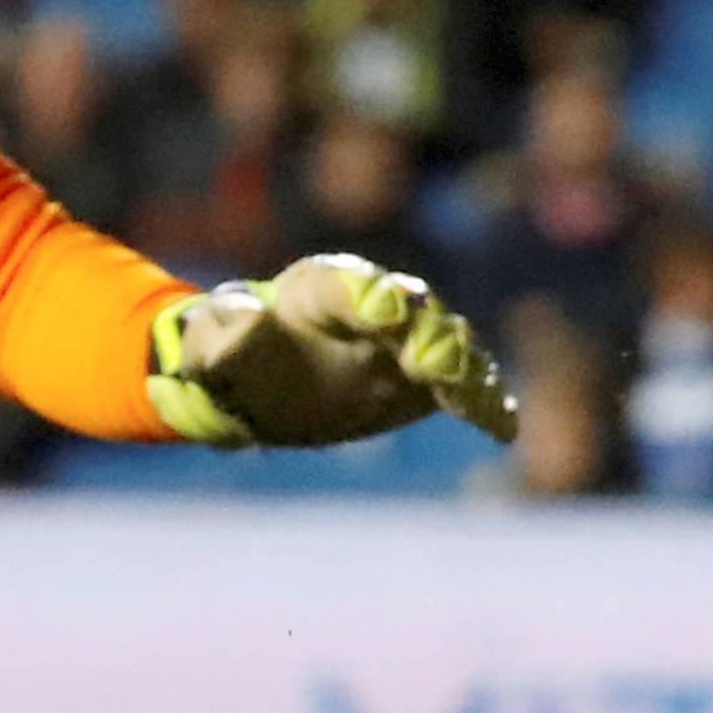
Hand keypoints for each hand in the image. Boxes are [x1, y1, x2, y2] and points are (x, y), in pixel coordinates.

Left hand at [148, 254, 520, 449]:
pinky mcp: (426, 380)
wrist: (260, 386)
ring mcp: (406, 341)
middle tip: (431, 362)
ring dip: (461, 367)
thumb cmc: (231, 356)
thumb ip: (220, 331)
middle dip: (425, 331)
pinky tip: (503, 427)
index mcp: (319, 288)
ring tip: (470, 397)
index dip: (369, 294)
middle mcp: (373, 305)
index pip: (348, 284)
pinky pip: (463, 386)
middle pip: (411, 308)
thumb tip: (248, 324)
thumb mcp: (209, 344)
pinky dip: (484, 402)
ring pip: (446, 343)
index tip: (386, 311)